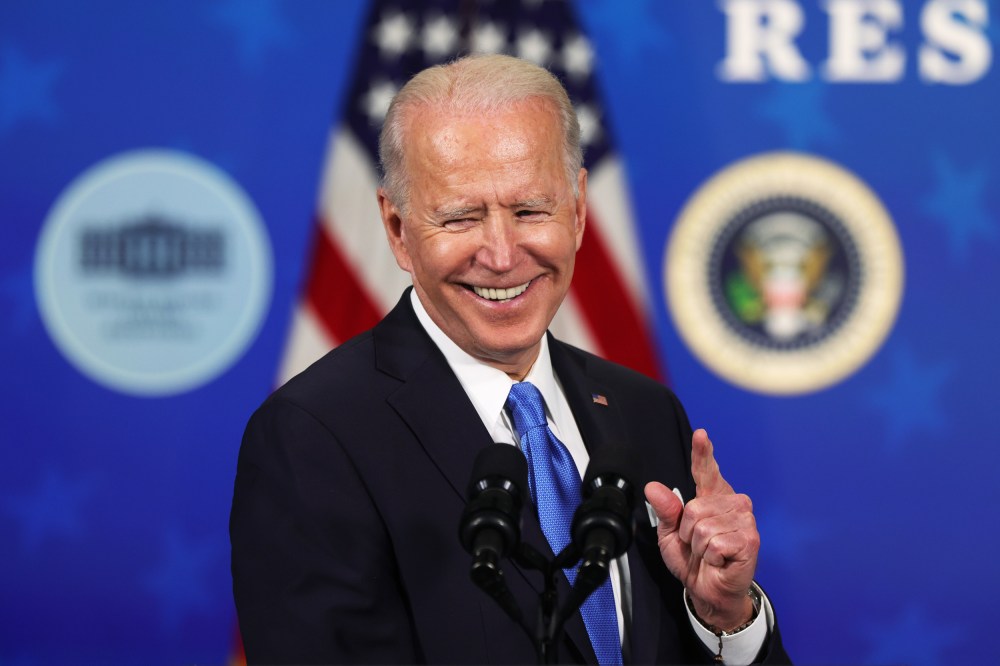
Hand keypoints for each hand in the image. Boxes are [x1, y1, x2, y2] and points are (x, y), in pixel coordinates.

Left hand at [644, 429, 758, 630]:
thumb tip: (653, 488)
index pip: (706, 470)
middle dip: (686, 532)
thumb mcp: (669, 534)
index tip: (700, 435)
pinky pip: (714, 544)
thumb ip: (665, 510)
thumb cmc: (693, 559)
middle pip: (693, 508)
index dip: (702, 453)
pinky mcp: (750, 540)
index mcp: (712, 496)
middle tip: (698, 544)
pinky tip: (719, 561)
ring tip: (709, 553)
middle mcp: (732, 502)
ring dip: (698, 546)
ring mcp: (744, 520)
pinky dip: (710, 557)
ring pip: (702, 527)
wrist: (708, 589)